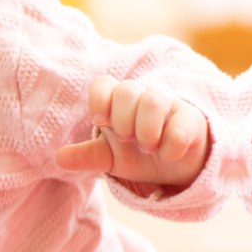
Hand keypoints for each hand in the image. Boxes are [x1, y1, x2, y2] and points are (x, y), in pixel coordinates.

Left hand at [56, 75, 210, 190]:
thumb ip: (86, 155)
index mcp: (116, 103)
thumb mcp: (109, 157)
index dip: (99, 99)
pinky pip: (183, 124)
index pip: (104, 84)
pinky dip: (171, 143)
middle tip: (126, 139)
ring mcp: (169, 105)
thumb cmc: (137, 154)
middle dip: (122, 117)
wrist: (174, 167)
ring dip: (146, 128)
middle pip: (128, 89)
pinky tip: (167, 155)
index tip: (100, 121)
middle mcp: (142, 98)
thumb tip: (58, 158)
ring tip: (147, 148)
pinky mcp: (192, 120)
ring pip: (154, 100)